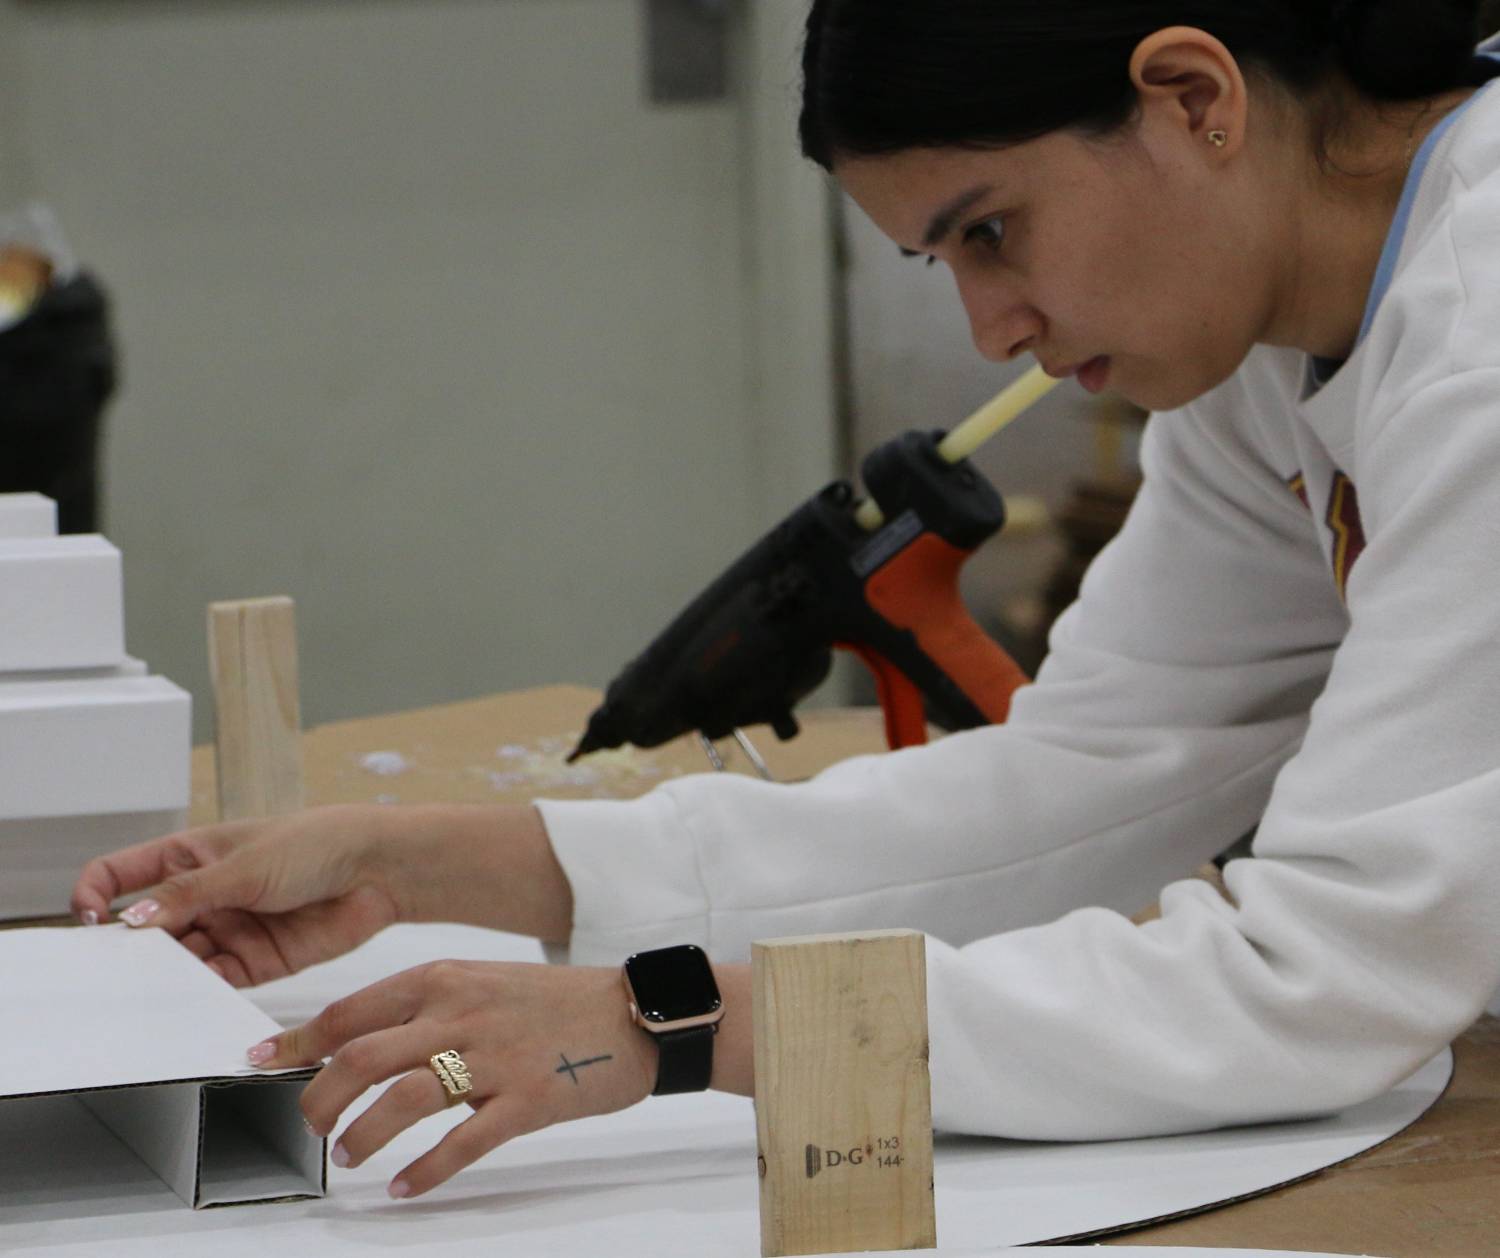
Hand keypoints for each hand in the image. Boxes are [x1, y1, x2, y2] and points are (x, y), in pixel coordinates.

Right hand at [69, 803, 572, 986]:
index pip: (125, 872)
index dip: (97, 892)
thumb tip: (133, 918)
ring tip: (156, 984)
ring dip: (165, 972)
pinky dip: (200, 992)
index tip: (88, 918)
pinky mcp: (258, 959)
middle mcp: (208, 892)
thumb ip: (188, 895)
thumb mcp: (244, 864)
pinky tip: (188, 1000)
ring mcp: (231, 926)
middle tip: (118, 967)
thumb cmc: (319, 843)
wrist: (380, 869)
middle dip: (133, 945)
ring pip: (180, 957)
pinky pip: (217, 981)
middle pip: (149, 924)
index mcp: (195, 853)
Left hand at [246, 959, 656, 1197]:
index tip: (262, 1059)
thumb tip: (363, 1043)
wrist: (632, 1014)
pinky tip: (404, 1187)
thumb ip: (426, 1008)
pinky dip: (423, 1172)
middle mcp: (460, 1013)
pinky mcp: (526, 1100)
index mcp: (443, 978)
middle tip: (308, 1125)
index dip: (298, 1040)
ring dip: (362, 1136)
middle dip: (318, 1098)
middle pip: (361, 1057)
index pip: (351, 1011)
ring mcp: (493, 1057)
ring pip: (401, 1100)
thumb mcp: (482, 983)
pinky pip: (461, 1143)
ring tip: (348, 1156)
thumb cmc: (553, 1002)